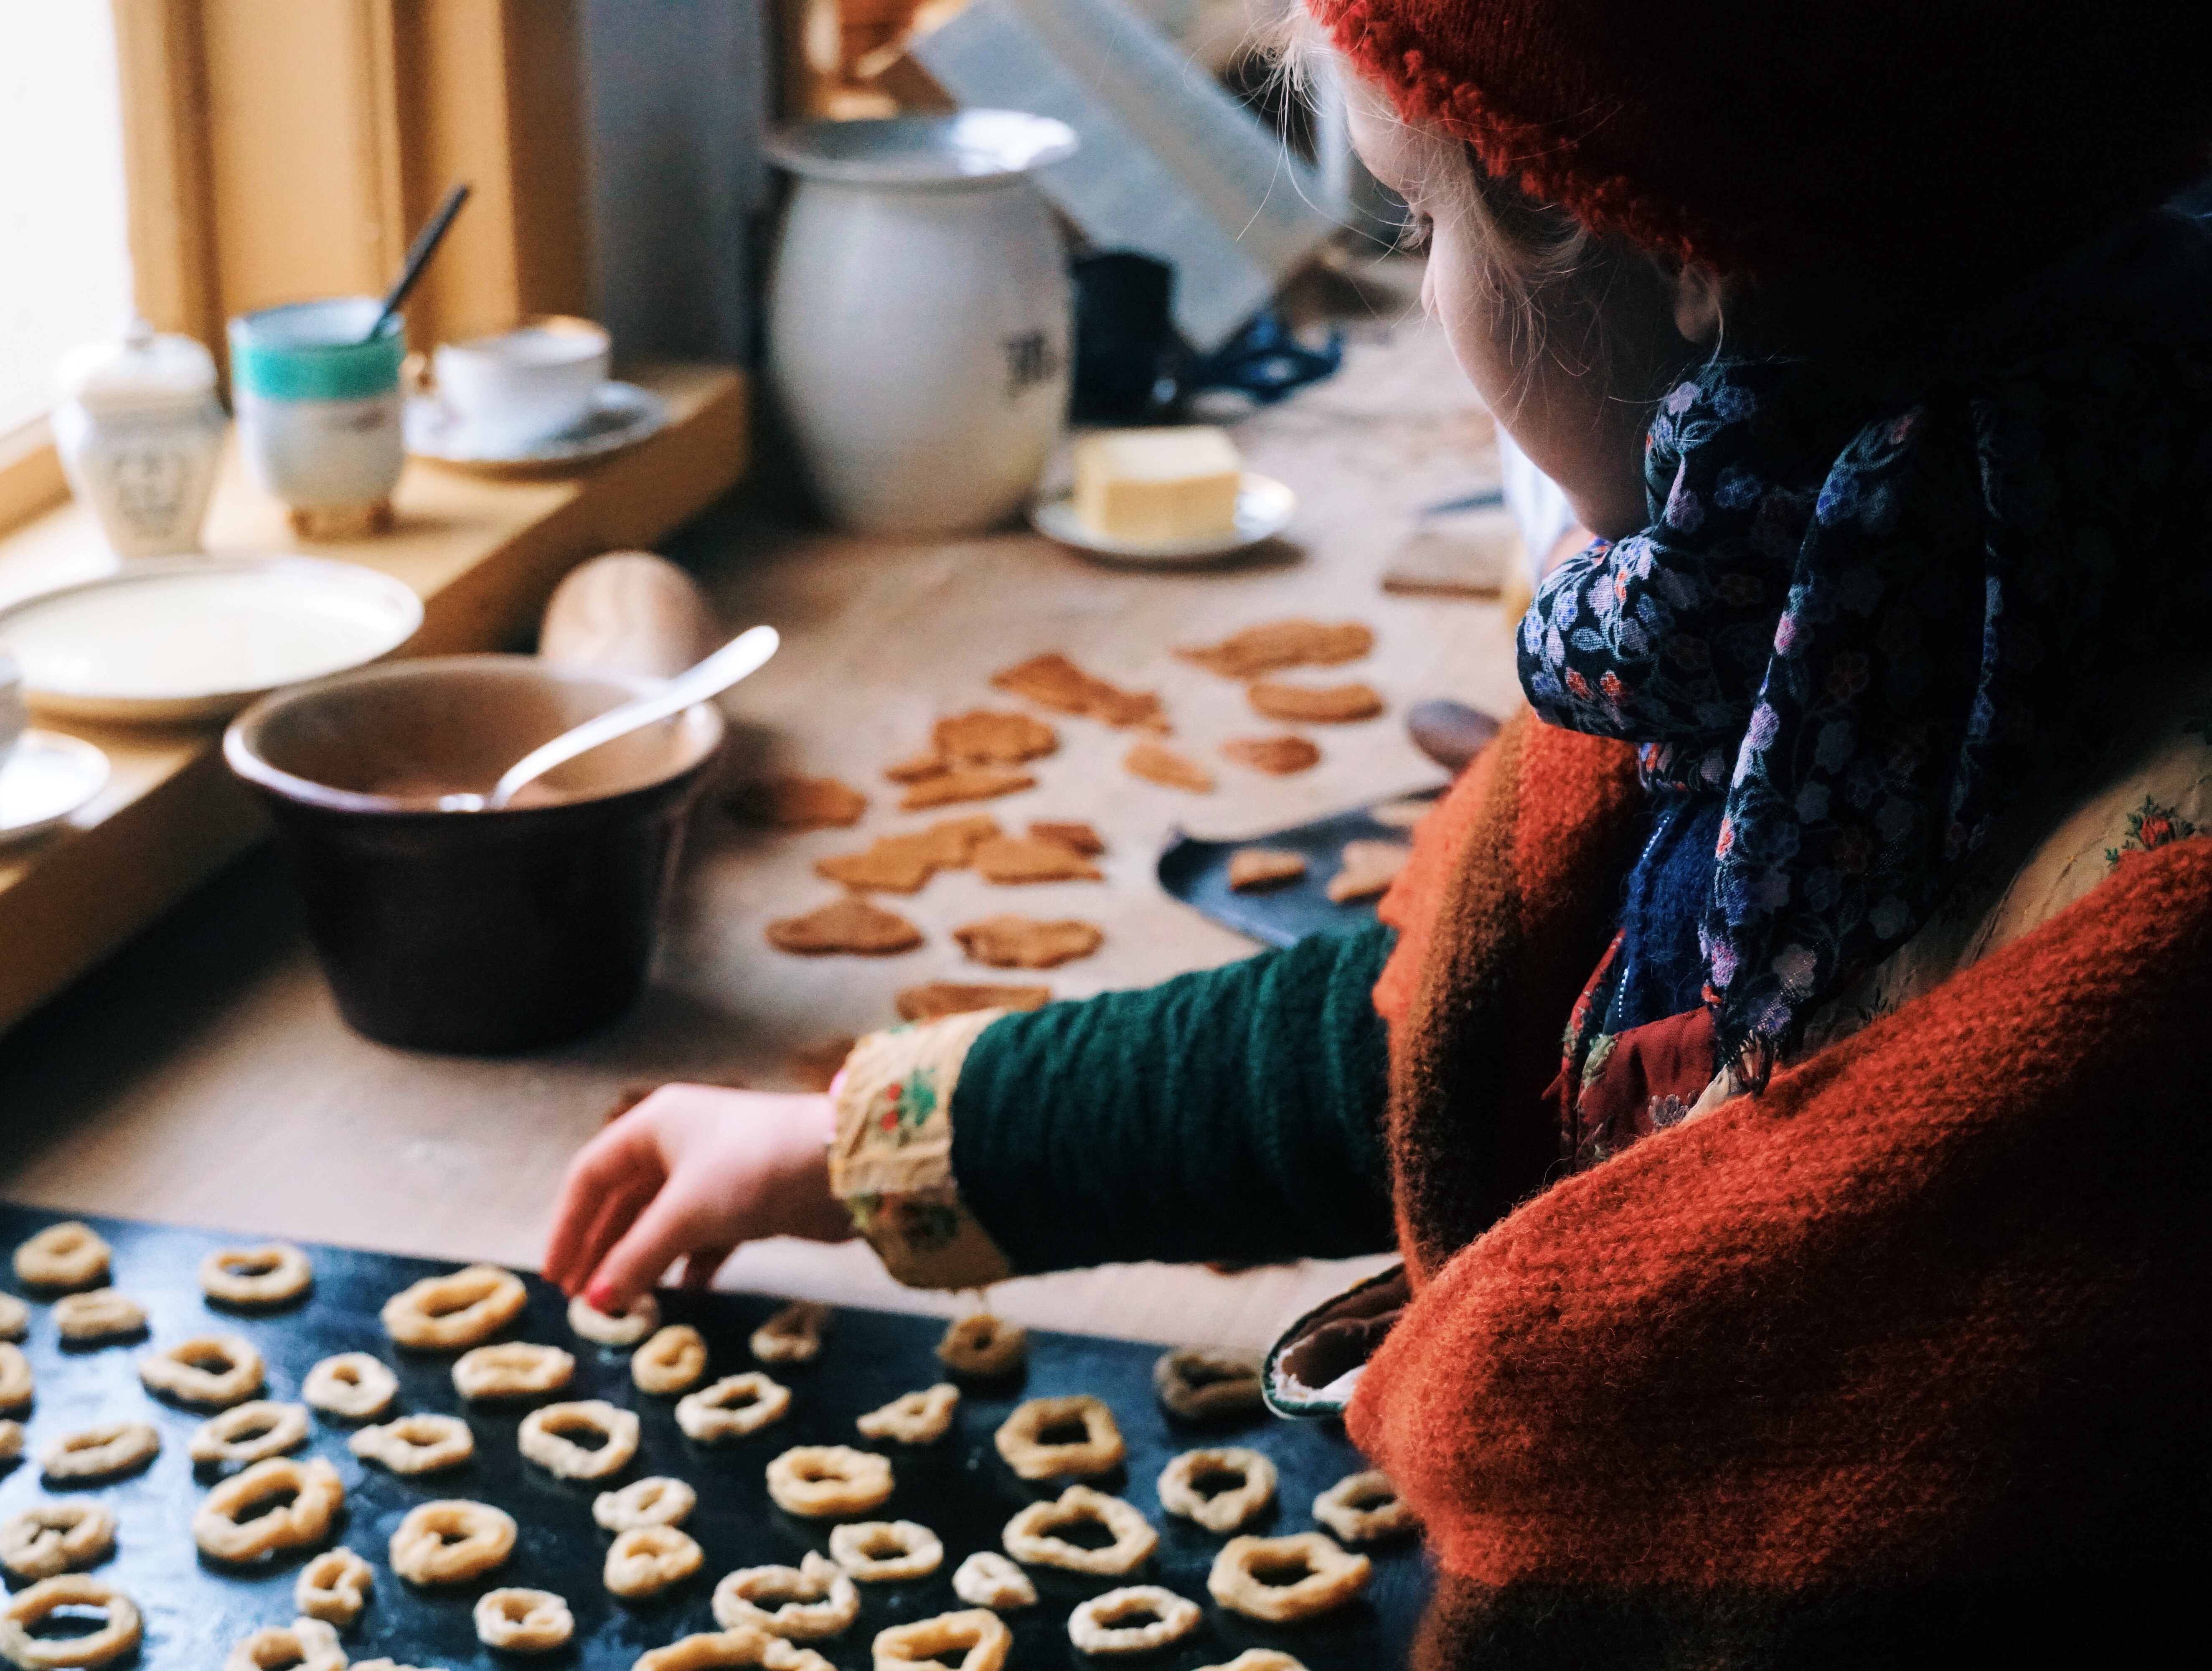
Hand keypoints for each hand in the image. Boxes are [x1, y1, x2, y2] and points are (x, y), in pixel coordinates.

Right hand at [543, 1084, 849, 1312]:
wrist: (843, 1166)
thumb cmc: (752, 1170)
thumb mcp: (684, 1214)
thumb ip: (635, 1259)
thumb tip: (596, 1302)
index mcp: (657, 1124)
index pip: (591, 1174)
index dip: (568, 1225)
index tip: (555, 1276)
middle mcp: (683, 1141)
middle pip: (625, 1200)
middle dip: (603, 1249)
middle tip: (583, 1300)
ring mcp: (718, 1170)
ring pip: (665, 1221)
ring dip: (645, 1261)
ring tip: (626, 1305)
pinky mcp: (752, 1199)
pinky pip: (706, 1234)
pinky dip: (692, 1262)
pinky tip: (686, 1292)